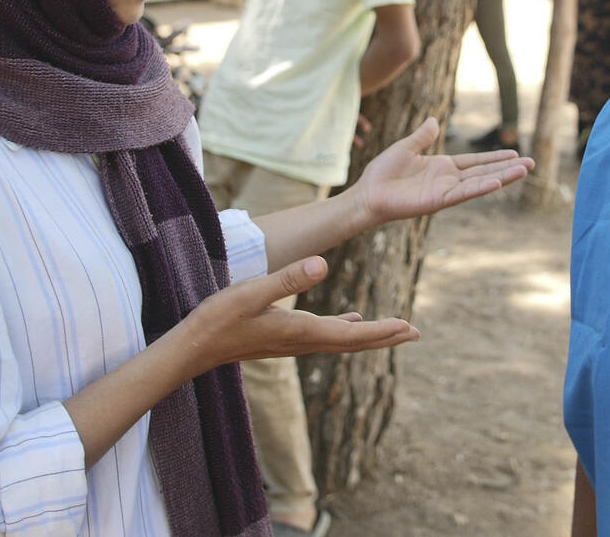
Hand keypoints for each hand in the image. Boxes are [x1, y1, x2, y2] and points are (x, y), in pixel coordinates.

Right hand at [182, 256, 417, 372]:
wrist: (193, 347)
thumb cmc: (218, 319)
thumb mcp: (251, 292)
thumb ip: (287, 278)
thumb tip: (324, 263)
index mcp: (300, 331)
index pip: (351, 335)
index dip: (381, 331)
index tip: (408, 327)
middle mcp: (302, 341)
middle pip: (353, 342)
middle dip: (385, 337)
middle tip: (416, 333)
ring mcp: (293, 342)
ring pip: (341, 340)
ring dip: (370, 335)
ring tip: (395, 329)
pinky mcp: (283, 338)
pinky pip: (324, 335)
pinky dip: (344, 328)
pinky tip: (350, 321)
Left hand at [349, 117, 533, 226]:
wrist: (367, 194)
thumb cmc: (382, 174)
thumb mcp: (405, 148)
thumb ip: (422, 136)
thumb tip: (432, 120)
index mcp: (442, 168)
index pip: (475, 162)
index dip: (494, 158)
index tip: (515, 154)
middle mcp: (448, 181)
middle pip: (484, 173)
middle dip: (507, 169)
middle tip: (531, 163)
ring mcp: (445, 192)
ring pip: (480, 183)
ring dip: (502, 177)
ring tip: (524, 171)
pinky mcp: (437, 202)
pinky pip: (463, 194)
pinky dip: (480, 188)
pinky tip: (497, 182)